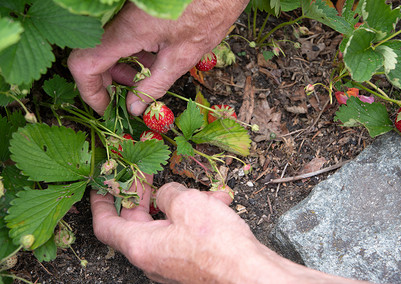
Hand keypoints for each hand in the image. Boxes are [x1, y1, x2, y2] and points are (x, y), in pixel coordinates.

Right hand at [68, 0, 258, 115]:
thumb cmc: (205, 14)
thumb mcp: (181, 58)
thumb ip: (153, 86)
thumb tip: (133, 109)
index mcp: (125, 33)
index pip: (84, 66)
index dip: (90, 93)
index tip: (106, 109)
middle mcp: (117, 22)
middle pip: (91, 58)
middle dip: (107, 84)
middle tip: (129, 99)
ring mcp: (124, 17)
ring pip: (105, 49)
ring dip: (121, 71)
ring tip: (145, 82)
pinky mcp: (135, 15)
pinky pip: (121, 39)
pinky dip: (131, 56)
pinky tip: (153, 63)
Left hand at [91, 179, 368, 282]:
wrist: (249, 274)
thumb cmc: (216, 243)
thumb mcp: (187, 203)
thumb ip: (168, 193)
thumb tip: (166, 194)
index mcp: (141, 246)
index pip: (106, 225)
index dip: (101, 202)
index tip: (102, 185)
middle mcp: (153, 258)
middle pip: (136, 223)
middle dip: (142, 195)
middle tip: (146, 175)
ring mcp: (173, 262)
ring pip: (166, 225)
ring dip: (178, 203)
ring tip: (198, 187)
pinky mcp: (193, 263)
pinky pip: (186, 234)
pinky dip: (196, 216)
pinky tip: (219, 201)